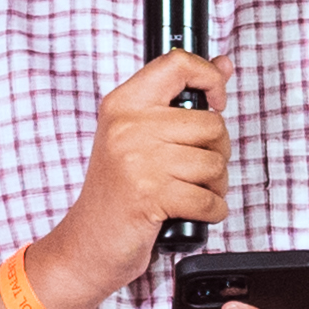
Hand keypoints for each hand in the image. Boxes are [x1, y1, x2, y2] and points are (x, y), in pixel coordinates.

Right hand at [28, 52, 230, 308]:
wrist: (85, 245)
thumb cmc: (116, 193)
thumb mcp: (138, 137)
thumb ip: (181, 100)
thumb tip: (223, 64)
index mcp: (123, 104)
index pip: (178, 63)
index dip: (209, 77)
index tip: (216, 101)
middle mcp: (128, 126)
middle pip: (211, 124)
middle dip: (217, 153)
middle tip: (197, 168)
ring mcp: (138, 160)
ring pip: (214, 163)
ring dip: (215, 186)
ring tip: (194, 192)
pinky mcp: (150, 196)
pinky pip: (208, 199)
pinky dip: (212, 211)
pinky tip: (196, 213)